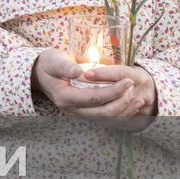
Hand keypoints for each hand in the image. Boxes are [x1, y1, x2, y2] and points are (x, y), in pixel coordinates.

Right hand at [32, 49, 154, 121]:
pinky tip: (132, 104)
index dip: (113, 91)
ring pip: (106, 118)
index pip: (94, 98)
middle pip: (103, 112)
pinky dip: (120, 112)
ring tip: (139, 99)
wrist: (40, 73)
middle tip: (134, 87)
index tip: (128, 80)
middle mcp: (72, 110)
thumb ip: (65, 66)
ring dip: (124, 110)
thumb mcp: (54, 60)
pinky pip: (105, 116)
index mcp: (64, 97)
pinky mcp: (84, 112)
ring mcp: (78, 113)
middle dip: (122, 101)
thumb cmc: (48, 64)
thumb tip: (79, 72)